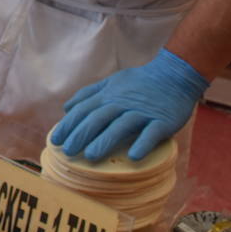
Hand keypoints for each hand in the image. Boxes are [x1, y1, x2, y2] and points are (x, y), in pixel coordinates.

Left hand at [50, 49, 208, 160]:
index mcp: (109, 95)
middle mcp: (122, 103)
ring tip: (91, 156)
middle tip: (68, 152)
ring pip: (121, 125)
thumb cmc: (140, 82)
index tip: (55, 141)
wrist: (175, 75)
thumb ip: (89, 94)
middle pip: (98, 118)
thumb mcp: (112, 82)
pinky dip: (142, 143)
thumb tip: (66, 108)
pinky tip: (133, 156)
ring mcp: (142, 112)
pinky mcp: (162, 120)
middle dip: (81, 135)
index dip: (69, 125)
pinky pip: (151, 133)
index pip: (84, 110)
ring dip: (105, 140)